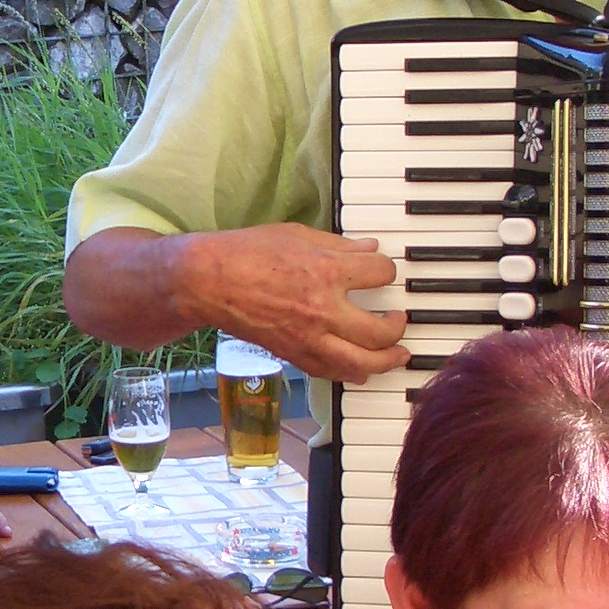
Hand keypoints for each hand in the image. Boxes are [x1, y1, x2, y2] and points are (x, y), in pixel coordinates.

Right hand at [173, 223, 405, 383]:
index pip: (382, 273)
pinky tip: (362, 371)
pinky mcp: (295, 355)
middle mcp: (324, 310)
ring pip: (364, 363)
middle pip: (382, 330)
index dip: (388, 270)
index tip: (383, 271)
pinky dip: (353, 374)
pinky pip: (333, 373)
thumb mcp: (298, 235)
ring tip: (397, 354)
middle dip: (398, 325)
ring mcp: (310, 338)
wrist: (208, 282)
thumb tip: (369, 250)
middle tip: (399, 319)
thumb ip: (339, 246)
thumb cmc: (247, 252)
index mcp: (328, 271)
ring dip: (387, 360)